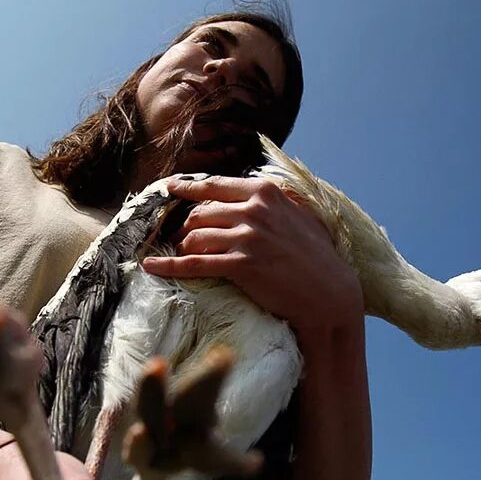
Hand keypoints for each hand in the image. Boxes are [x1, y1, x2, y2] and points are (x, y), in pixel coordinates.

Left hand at [141, 175, 362, 331]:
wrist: (329, 293)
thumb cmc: (317, 257)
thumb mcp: (299, 215)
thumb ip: (274, 201)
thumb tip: (252, 191)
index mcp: (266, 192)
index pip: (215, 185)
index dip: (188, 187)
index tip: (170, 188)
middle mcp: (254, 210)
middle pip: (200, 212)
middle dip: (185, 225)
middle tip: (179, 236)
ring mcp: (247, 237)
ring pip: (194, 236)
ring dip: (182, 247)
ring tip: (180, 254)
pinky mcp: (240, 265)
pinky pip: (193, 264)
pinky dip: (168, 265)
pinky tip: (151, 267)